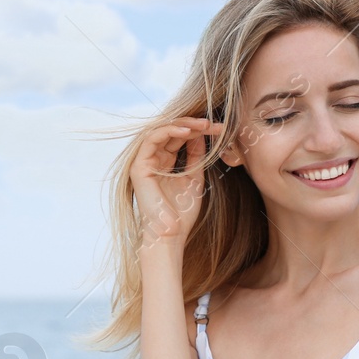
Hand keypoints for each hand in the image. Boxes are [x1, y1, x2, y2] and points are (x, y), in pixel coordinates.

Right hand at [130, 117, 224, 245]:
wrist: (172, 234)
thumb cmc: (182, 212)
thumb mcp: (194, 177)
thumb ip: (196, 156)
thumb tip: (201, 134)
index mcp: (164, 161)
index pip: (180, 138)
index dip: (199, 130)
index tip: (219, 129)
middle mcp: (152, 159)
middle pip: (171, 131)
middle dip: (194, 125)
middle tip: (213, 124)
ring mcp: (143, 162)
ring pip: (162, 130)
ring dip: (184, 125)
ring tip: (203, 125)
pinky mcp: (138, 166)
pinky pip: (152, 139)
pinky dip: (169, 131)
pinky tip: (188, 131)